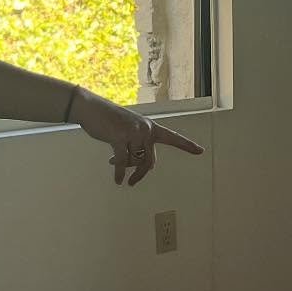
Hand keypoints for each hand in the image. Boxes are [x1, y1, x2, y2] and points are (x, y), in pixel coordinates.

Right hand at [73, 91, 204, 185]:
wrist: (90, 108)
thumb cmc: (109, 122)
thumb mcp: (129, 132)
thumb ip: (139, 147)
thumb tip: (143, 168)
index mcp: (150, 127)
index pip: (172, 137)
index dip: (187, 145)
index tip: (200, 151)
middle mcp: (146, 129)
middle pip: (149, 160)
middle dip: (140, 172)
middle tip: (133, 182)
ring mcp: (133, 132)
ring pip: (135, 161)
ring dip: (125, 167)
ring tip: (114, 163)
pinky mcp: (120, 137)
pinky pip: (123, 162)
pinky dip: (120, 172)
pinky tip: (118, 180)